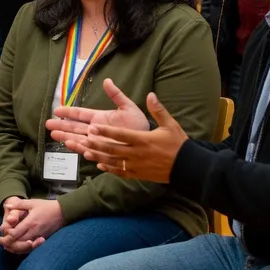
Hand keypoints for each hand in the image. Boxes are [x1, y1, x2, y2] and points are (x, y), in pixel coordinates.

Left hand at [0, 198, 63, 253]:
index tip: (1, 234)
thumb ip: (19, 204)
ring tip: (6, 246)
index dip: (7, 236)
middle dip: (8, 243)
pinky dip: (23, 249)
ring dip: (14, 248)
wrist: (63, 213)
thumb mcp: (32, 203)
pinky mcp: (43, 240)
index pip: (15, 233)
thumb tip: (7, 206)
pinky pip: (32, 248)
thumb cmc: (46, 206)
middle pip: (18, 243)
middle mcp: (34, 232)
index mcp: (30, 222)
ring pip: (25, 248)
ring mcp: (39, 237)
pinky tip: (17, 248)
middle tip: (0, 241)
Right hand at [47, 78, 150, 146]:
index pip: (80, 113)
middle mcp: (95, 130)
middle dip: (61, 126)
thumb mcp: (127, 107)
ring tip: (54, 135)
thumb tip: (107, 80)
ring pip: (77, 139)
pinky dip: (80, 148)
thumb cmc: (138, 124)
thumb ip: (116, 95)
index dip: (68, 112)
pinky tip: (71, 145)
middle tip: (47, 124)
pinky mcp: (101, 152)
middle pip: (74, 127)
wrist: (147, 141)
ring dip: (66, 137)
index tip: (56, 110)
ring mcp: (97, 141)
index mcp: (99, 117)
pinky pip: (88, 150)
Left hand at [63, 90, 188, 182]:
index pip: (120, 134)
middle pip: (112, 149)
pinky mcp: (138, 174)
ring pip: (113, 161)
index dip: (105, 130)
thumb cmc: (178, 144)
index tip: (93, 126)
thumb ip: (158, 110)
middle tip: (82, 139)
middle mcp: (137, 153)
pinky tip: (100, 165)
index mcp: (143, 140)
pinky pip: (120, 172)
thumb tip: (150, 94)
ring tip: (85, 152)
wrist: (187, 167)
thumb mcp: (170, 124)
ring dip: (98, 157)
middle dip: (95, 144)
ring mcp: (136, 166)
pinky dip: (109, 168)